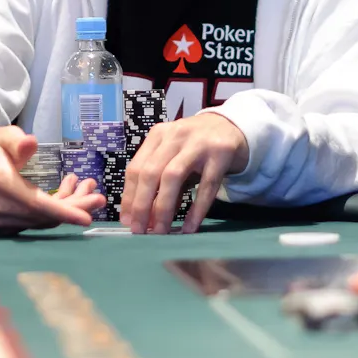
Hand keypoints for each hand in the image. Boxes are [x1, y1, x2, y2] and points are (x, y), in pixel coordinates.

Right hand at [0, 127, 105, 230]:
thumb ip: (15, 140)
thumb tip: (31, 144)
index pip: (36, 204)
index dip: (64, 212)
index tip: (87, 218)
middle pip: (44, 215)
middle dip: (74, 207)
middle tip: (98, 195)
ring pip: (41, 219)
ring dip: (66, 205)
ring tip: (85, 186)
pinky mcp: (2, 222)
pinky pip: (33, 219)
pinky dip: (52, 209)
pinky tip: (66, 191)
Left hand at [120, 113, 248, 235]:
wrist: (230, 126)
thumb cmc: (195, 145)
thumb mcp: (174, 156)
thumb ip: (160, 182)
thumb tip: (146, 218)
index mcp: (158, 135)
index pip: (136, 167)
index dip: (129, 196)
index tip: (127, 221)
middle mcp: (175, 135)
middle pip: (151, 172)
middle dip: (141, 205)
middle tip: (139, 230)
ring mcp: (198, 142)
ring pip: (173, 176)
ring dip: (163, 207)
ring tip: (160, 231)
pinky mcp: (221, 153)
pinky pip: (206, 186)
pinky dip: (196, 209)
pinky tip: (190, 228)